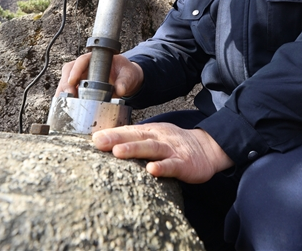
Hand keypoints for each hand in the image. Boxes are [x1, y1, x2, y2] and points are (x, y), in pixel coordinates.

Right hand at [56, 53, 143, 97]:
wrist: (127, 80)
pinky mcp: (80, 87)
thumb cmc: (126, 73)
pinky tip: (65, 105)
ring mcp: (81, 76)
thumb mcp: (128, 75)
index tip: (73, 80)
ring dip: (63, 91)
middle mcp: (86, 66)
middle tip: (68, 95)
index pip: (82, 60)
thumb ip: (125, 81)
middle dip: (66, 82)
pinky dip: (65, 97)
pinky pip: (69, 90)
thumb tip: (119, 89)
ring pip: (66, 80)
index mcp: (96, 58)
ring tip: (64, 102)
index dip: (75, 70)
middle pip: (69, 70)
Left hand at [92, 123, 233, 183]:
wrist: (207, 148)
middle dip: (117, 138)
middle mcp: (159, 138)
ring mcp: (172, 150)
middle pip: (137, 137)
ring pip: (152, 148)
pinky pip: (172, 165)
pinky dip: (162, 167)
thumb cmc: (175, 145)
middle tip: (99, 142)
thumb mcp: (154, 137)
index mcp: (151, 132)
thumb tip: (106, 142)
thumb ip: (134, 139)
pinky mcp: (184, 164)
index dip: (112, 133)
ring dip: (135, 149)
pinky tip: (151, 170)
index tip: (94, 138)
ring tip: (118, 152)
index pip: (129, 131)